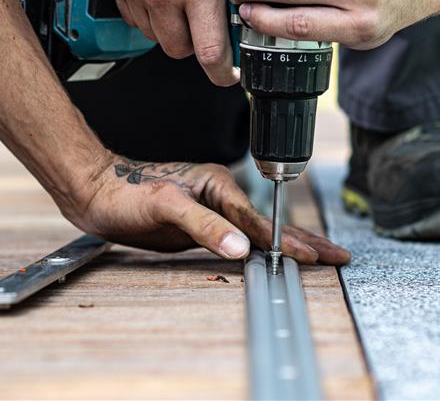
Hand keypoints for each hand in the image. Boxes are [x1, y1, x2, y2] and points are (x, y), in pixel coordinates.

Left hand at [69, 155, 350, 264]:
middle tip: (338, 255)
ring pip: (259, 231)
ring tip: (322, 255)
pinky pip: (242, 237)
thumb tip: (242, 249)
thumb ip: (204, 227)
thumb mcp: (165, 207)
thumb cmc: (128, 194)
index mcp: (217, 185)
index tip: (312, 255)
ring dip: (292, 244)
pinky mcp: (206, 224)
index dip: (285, 240)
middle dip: (305, 240)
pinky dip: (266, 247)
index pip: (257, 220)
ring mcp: (215, 210)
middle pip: (270, 222)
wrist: (100, 193)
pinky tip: (278, 254)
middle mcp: (220, 195)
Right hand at [106, 0, 246, 85]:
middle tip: (206, 29)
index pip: (209, 53)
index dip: (222, 73)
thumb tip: (255, 19)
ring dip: (171, 30)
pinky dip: (149, 14)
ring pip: (155, 36)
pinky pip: (134, 18)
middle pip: (179, 51)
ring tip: (184, 4)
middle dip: (195, 46)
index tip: (228, 75)